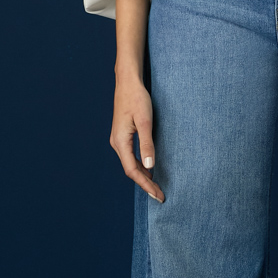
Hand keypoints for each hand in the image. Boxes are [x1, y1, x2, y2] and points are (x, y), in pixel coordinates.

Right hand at [110, 71, 163, 200]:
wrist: (127, 82)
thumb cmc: (137, 98)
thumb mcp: (145, 121)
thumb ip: (147, 144)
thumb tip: (149, 166)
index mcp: (120, 142)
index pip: (133, 171)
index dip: (146, 185)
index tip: (159, 195)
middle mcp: (117, 143)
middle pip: (131, 170)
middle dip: (145, 184)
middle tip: (160, 196)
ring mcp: (119, 139)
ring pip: (130, 164)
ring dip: (143, 176)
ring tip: (156, 186)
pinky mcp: (123, 135)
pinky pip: (130, 156)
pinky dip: (140, 165)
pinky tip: (149, 169)